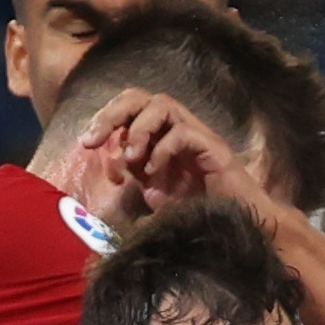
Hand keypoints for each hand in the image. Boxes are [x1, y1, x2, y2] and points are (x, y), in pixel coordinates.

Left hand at [75, 87, 279, 218]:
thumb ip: (133, 173)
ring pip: (162, 104)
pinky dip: (162, 149)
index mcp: (160, 135)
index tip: (87, 146)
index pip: (129, 108)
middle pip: (140, 97)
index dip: (104, 120)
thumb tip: (109, 166)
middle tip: (92, 140)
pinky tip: (154, 172)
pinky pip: (182, 132)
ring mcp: (197, 135)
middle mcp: (177, 128)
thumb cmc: (198, 212)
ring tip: (131, 157)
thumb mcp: (154, 191)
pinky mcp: (214, 147)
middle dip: (111, 114)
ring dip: (138, 129)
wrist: (238, 227)